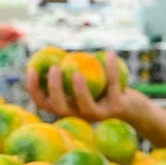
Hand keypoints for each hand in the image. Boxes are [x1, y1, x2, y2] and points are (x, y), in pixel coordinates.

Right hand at [26, 52, 165, 148]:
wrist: (134, 107)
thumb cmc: (103, 88)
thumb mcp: (85, 78)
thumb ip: (69, 68)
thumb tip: (50, 49)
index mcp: (68, 108)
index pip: (44, 103)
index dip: (34, 89)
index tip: (31, 70)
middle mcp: (80, 115)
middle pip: (60, 108)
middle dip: (54, 89)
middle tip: (55, 68)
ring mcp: (98, 115)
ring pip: (85, 106)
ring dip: (79, 90)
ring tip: (76, 72)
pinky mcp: (117, 109)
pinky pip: (113, 87)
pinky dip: (111, 68)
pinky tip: (110, 53)